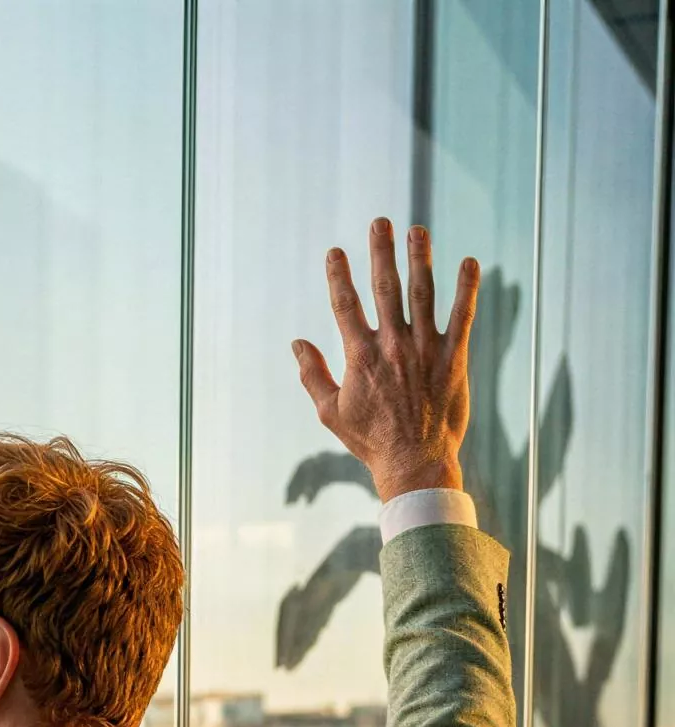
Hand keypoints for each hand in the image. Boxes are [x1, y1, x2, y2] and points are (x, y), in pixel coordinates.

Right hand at [292, 218, 478, 502]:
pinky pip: (462, 315)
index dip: (338, 275)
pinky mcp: (453, 358)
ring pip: (423, 293)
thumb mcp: (331, 413)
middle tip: (380, 222)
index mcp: (360, 357)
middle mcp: (392, 346)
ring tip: (418, 231)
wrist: (414, 463)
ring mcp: (424, 350)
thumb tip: (297, 343)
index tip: (335, 251)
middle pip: (385, 288)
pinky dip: (466, 288)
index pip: (345, 306)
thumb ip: (313, 375)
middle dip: (381, 252)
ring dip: (420, 258)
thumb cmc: (370, 441)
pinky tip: (469, 262)